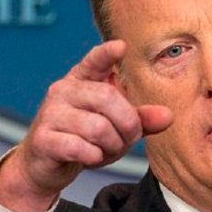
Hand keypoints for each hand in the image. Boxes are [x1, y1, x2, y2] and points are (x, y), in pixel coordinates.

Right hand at [0, 40, 172, 211]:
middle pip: (108, 99)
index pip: (94, 61)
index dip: (106, 54)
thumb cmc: (85, 139)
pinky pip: (80, 147)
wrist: (46, 165)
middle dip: (128, 125)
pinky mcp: (43, 138)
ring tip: (106, 151)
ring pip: (98, 128)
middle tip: (127, 140)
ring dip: (112, 146)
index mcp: (82, 80)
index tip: (121, 46)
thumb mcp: (116, 127)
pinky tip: (90, 157)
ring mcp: (50, 113)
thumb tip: (168, 116)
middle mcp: (63, 90)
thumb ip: (141, 119)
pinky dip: (94, 157)